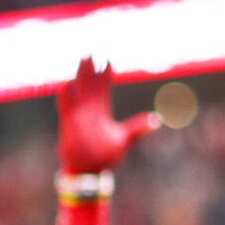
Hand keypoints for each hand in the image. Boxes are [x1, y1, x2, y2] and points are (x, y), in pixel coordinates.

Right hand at [58, 57, 159, 172]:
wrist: (89, 171)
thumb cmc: (105, 157)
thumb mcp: (125, 140)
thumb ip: (138, 128)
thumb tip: (157, 120)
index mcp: (102, 113)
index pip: (103, 90)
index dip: (105, 76)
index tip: (106, 61)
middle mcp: (89, 112)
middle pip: (89, 86)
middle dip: (89, 70)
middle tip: (89, 53)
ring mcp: (79, 117)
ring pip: (78, 92)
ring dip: (79, 77)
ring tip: (80, 62)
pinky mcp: (69, 125)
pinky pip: (67, 108)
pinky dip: (67, 97)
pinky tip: (67, 84)